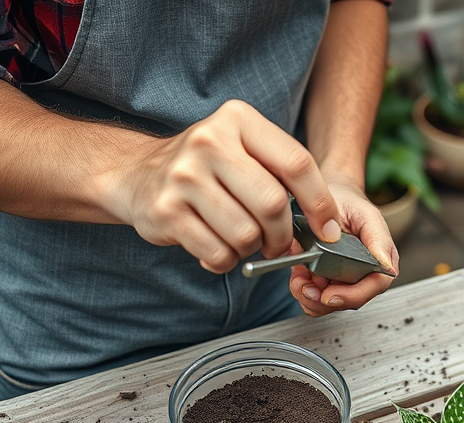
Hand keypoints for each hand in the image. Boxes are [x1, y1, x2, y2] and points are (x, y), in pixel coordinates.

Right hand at [110, 100, 341, 273]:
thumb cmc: (207, 169)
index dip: (320, 203)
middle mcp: (209, 142)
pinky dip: (226, 261)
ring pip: (247, 234)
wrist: (136, 175)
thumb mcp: (243, 150)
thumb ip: (282, 174)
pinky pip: (219, 253)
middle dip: (282, 235)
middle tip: (277, 243)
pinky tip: (218, 247)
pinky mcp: (167, 211)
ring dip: (252, 249)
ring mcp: (184, 177)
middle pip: (273, 204)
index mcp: (238, 120)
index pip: (296, 163)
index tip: (328, 229)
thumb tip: (328, 225)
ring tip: (241, 240)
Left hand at [289, 177, 398, 316]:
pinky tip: (298, 275)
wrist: (328, 197)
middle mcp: (364, 275)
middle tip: (305, 286)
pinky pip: (313, 299)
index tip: (329, 294)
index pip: (373, 288)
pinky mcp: (324, 281)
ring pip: (328, 305)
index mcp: (380, 262)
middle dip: (323, 299)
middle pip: (348, 301)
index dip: (351, 296)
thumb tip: (386, 265)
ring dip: (309, 297)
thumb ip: (379, 240)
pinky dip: (301, 290)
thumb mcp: (367, 215)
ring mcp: (343, 281)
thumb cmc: (350, 204)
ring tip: (299, 278)